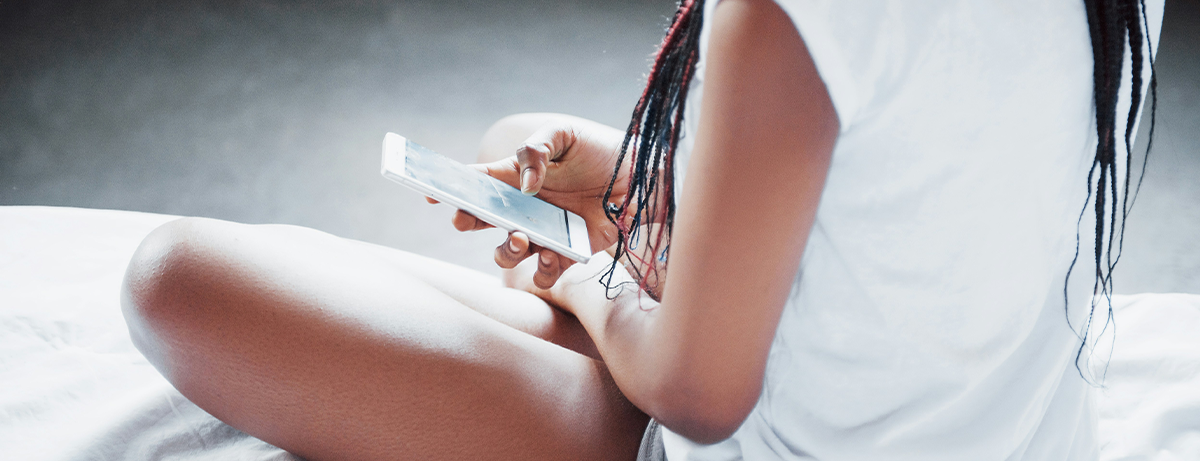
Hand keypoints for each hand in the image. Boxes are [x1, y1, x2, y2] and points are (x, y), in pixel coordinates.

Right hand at [450, 121, 631, 287]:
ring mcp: (543, 233)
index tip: (430, 192)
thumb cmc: (601, 151)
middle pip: (482, 223)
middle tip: (466, 221)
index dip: (449, 187)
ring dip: (506, 251)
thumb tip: (525, 184)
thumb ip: (538, 148)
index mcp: (516, 177)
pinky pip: (543, 273)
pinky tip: (550, 255)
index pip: (475, 183)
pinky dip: (541, 269)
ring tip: (521, 238)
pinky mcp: (567, 254)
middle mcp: (524, 208)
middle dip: (467, 223)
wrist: (642, 176)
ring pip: (507, 254)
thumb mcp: (566, 135)